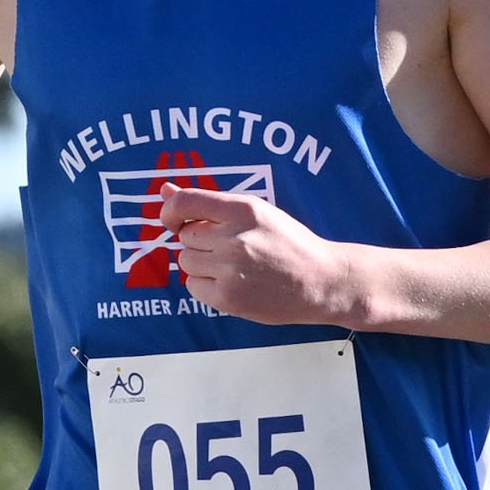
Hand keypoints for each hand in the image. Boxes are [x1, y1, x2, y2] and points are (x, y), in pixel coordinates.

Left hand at [159, 182, 368, 327]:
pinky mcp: (229, 298)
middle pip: (186, 237)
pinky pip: (194, 287)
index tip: (175, 220)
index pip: (184, 203)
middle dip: (201, 243)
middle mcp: (235, 238)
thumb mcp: (256, 213)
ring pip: (187, 262)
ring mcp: (231, 270)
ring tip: (236, 268)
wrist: (324, 282)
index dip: (170, 212)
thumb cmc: (289, 244)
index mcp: (243, 210)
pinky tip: (235, 284)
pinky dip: (208, 286)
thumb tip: (164, 191)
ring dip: (203, 265)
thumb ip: (209, 203)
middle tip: (232, 249)